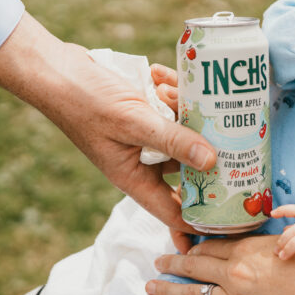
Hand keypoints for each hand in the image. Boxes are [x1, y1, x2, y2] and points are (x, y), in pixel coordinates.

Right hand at [0, 14, 216, 232]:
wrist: (53, 68)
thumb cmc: (84, 100)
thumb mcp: (134, 122)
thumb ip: (172, 140)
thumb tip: (212, 161)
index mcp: (133, 177)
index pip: (174, 211)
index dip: (202, 221)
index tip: (233, 225)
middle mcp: (140, 162)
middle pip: (186, 172)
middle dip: (210, 160)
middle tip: (241, 152)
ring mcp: (141, 139)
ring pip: (181, 136)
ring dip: (190, 116)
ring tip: (200, 99)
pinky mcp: (142, 115)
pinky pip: (169, 111)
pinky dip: (172, 94)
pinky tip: (164, 76)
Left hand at [146, 235, 294, 294]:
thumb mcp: (278, 245)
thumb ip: (254, 244)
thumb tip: (238, 242)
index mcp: (243, 252)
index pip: (208, 247)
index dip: (192, 248)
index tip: (181, 249)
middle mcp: (234, 274)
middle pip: (194, 266)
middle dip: (171, 264)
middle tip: (157, 262)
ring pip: (193, 294)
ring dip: (169, 290)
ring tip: (152, 288)